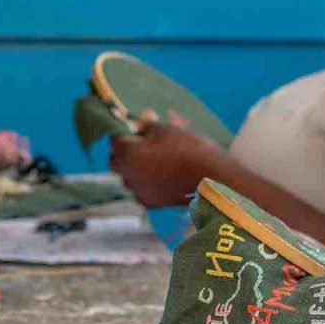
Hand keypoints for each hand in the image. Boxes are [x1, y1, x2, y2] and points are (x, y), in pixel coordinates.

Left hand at [106, 112, 225, 207]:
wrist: (209, 178)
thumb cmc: (187, 149)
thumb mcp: (164, 129)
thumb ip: (146, 125)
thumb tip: (141, 121)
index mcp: (126, 154)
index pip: (115, 139)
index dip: (125, 131)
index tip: (137, 127)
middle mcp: (127, 175)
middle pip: (116, 160)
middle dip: (125, 151)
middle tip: (143, 143)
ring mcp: (138, 191)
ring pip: (128, 176)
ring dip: (135, 167)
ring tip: (154, 159)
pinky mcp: (151, 202)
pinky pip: (141, 189)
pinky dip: (146, 182)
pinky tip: (161, 175)